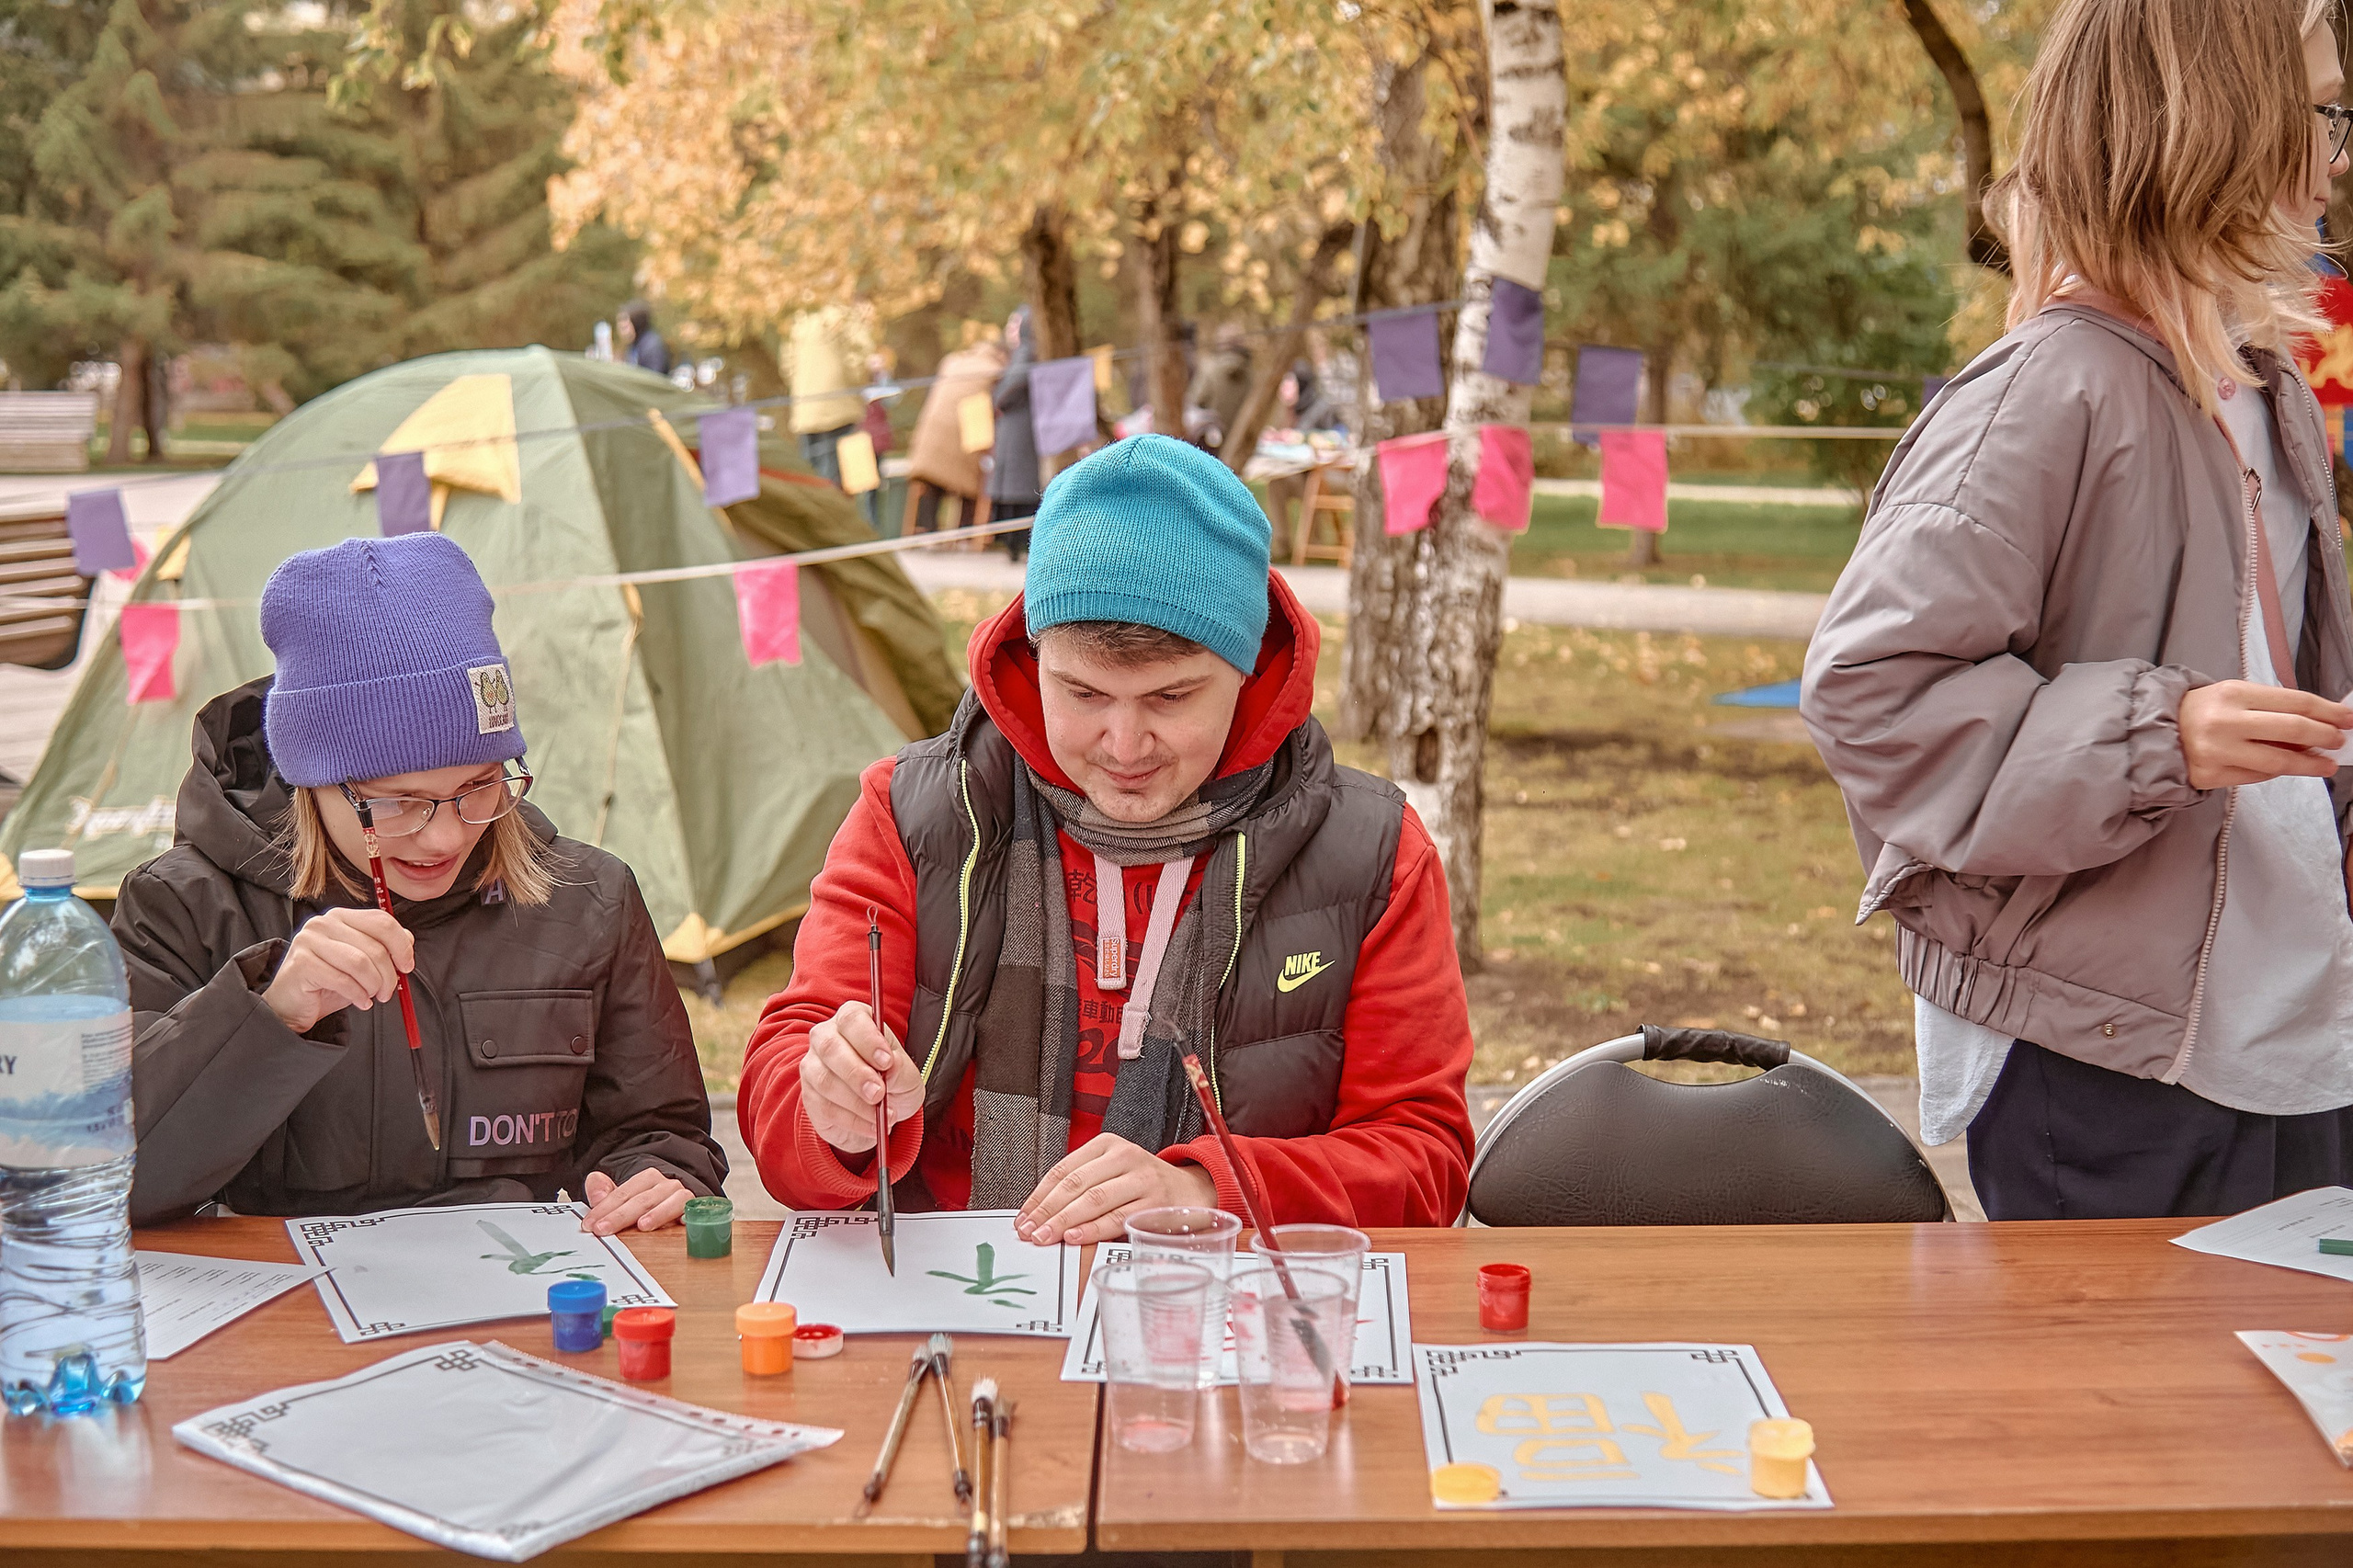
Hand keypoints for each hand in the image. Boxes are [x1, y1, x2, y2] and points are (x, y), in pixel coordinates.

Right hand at [260, 907, 415, 1032]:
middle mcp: (323, 923)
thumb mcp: (362, 963)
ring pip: (360, 963)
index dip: (401, 945)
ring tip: (372, 997)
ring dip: (374, 985)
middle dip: (389, 974)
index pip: (382, 921)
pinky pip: (343, 980)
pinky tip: (360, 1002)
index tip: (407, 966)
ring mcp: (309, 941)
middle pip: (375, 946)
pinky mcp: (302, 963)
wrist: (292, 1005)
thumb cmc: (329, 982)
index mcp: (341, 917)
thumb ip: (383, 948)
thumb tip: (408, 941)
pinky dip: (358, 995)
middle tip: (388, 992)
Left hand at [581, 1168, 691, 1233]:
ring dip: (657, 1213)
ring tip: (642, 1225)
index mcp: (647, 1178)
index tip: (591, 1224)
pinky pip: (693, 1210)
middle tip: (604, 1229)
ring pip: (671, 1202)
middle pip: (643, 1199)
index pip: (623, 1193)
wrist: (673, 1204)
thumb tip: (597, 1197)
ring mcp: (682, 1197)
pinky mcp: (694, 1210)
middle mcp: (666, 1185)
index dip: (605, 1208)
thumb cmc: (643, 1203)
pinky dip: (688, 1215)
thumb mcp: (619, 1196)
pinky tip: (680, 1223)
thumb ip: (601, 1190)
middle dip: (621, 1215)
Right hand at [798, 1001, 922, 1154]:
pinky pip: (825, 1108)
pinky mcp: (809, 1096)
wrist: (880, 1113)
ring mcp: (812, 1066)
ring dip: (856, 1102)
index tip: (886, 1061)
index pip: (852, 1018)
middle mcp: (826, 1037)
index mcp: (853, 1020)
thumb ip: (901, 1069)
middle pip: (831, 1047)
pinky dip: (852, 1120)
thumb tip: (890, 1068)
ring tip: (883, 1116)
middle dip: (857, 1073)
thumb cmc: (893, 1082)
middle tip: (879, 1094)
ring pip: (825, 1080)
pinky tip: (873, 1126)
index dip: (868, 1039)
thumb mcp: (907, 1076)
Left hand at [1014, 1133, 1216, 1245]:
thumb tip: (1040, 1215)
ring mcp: (1142, 1179)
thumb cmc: (1143, 1184)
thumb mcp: (1112, 1172)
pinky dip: (1093, 1229)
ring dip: (1064, 1221)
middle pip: (1076, 1184)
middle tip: (1029, 1231)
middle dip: (1047, 1211)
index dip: (1039, 1196)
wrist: (1191, 1191)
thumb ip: (1081, 1186)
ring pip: (1094, 1200)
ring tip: (1045, 1237)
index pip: (1064, 1169)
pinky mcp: (1154, 1203)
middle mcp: (1125, 1157)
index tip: (1023, 1218)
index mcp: (1108, 1145)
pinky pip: (1117, 1217)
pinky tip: (1075, 1237)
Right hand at [2179, 681, 2352, 788]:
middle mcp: (2226, 721)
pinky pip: (2256, 775)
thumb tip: (2316, 727)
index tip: (2348, 718)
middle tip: (2339, 741)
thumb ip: (2270, 709)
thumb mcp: (2233, 697)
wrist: (2153, 733)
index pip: (2294, 701)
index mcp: (2233, 693)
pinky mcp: (2211, 775)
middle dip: (2325, 735)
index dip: (2327, 711)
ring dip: (2310, 763)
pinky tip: (2285, 767)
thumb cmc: (2200, 711)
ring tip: (2326, 765)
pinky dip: (2276, 771)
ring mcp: (2218, 750)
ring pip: (2279, 760)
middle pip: (2293, 729)